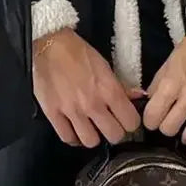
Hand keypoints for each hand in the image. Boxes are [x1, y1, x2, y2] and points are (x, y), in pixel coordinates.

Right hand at [32, 28, 142, 148]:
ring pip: (91, 141)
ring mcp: (72, 111)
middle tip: (109, 125)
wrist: (49, 44)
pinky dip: (73, 137)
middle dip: (114, 132)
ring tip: (91, 129)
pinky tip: (74, 130)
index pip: (131, 122)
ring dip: (93, 136)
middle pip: (114, 136)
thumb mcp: (105, 65)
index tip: (126, 120)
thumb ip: (120, 85)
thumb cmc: (78, 52)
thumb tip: (136, 97)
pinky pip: (67, 137)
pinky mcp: (53, 114)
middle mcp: (93, 104)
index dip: (130, 123)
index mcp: (109, 90)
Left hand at [139, 18, 185, 154]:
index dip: (149, 120)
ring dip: (182, 136)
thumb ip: (156, 87)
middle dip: (164, 128)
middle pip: (169, 130)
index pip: (153, 117)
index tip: (152, 117)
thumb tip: (147, 104)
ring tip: (181, 130)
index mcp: (172, 84)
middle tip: (166, 121)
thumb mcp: (167, 64)